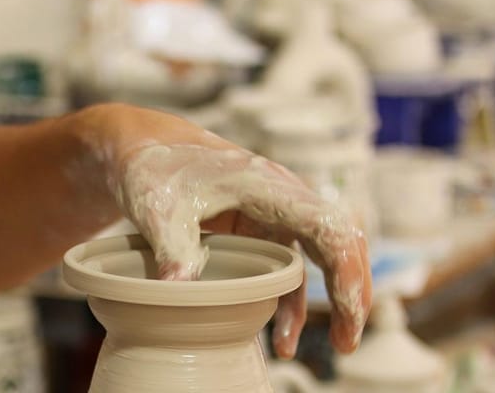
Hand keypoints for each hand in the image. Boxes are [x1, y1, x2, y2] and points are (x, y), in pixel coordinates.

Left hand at [101, 106, 371, 359]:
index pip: (326, 225)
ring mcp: (273, 210)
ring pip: (321, 253)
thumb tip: (180, 293)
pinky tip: (283, 335)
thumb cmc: (154, 169)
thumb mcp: (158, 209)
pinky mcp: (259, 226)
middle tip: (348, 341)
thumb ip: (173, 250)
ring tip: (339, 345)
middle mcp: (280, 194)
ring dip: (332, 296)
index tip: (349, 312)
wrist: (143, 150)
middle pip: (338, 238)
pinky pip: (289, 264)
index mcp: (264, 184)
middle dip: (351, 289)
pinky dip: (293, 299)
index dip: (346, 269)